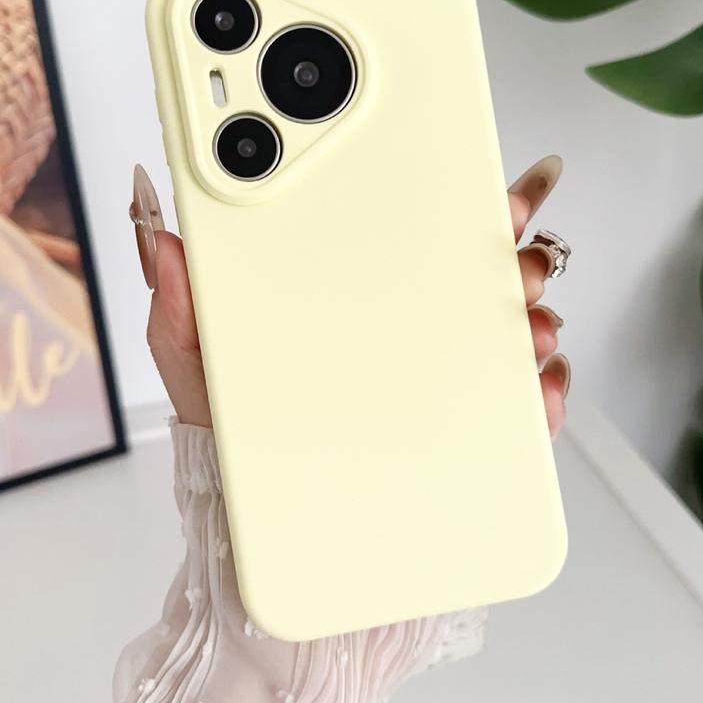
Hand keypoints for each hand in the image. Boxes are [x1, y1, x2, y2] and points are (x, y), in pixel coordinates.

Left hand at [133, 156, 568, 433]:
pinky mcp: (455, 436)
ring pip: (508, 334)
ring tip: (531, 326)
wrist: (248, 513)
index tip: (496, 190)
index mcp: (353, 292)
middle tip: (522, 258)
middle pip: (481, 275)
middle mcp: (400, 328)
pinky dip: (539, 394)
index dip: (463, 204)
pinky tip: (537, 389)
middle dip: (519, 257)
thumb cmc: (228, 426)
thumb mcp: (194, 356)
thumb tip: (163, 235)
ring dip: (535, 320)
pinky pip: (513, 410)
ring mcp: (433, 380)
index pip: (414, 231)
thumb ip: (179, 298)